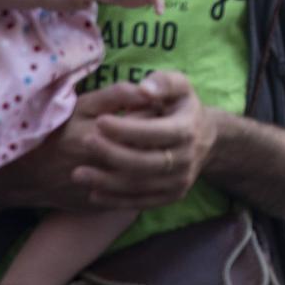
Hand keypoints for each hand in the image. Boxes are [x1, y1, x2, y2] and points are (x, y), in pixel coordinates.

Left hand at [67, 71, 216, 208]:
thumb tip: (144, 89)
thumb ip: (163, 82)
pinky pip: (142, 202)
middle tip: (85, 144)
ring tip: (78, 174)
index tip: (99, 121)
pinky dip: (116, 201)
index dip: (126, 129)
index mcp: (187, 129)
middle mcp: (187, 158)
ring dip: (107, 182)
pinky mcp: (173, 196)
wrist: (206, 139)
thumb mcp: (180, 86)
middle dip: (112, 154)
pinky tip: (93, 193)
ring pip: (140, 186)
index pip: (155, 132)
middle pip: (145, 163)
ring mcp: (181, 180)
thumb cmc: (182, 108)